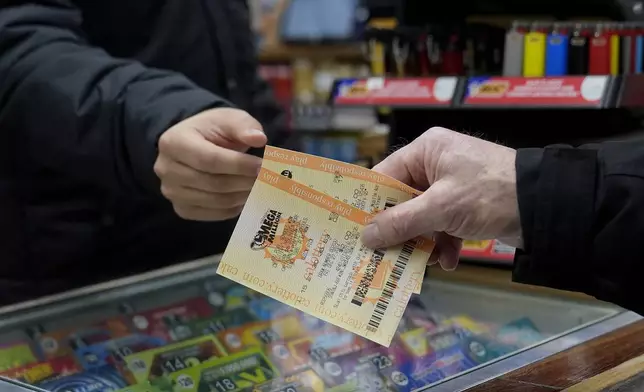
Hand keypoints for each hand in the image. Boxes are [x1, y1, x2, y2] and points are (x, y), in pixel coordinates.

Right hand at [154, 108, 266, 220]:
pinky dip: (234, 207)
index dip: (239, 165)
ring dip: (242, 195)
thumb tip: (259, 138)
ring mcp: (171, 192)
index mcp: (173, 142)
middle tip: (267, 178)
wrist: (196, 143)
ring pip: (215, 201)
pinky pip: (213, 214)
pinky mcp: (182, 209)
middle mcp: (166, 169)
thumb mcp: (228, 119)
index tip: (263, 166)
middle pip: (213, 183)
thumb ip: (243, 126)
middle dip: (244, 181)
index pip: (210, 159)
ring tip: (259, 185)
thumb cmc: (214, 130)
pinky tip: (244, 195)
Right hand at [361, 127, 520, 269]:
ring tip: (418, 263)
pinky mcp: (468, 205)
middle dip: (397, 229)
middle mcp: (436, 164)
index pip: (385, 175)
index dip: (370, 203)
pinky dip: (444, 243)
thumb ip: (401, 223)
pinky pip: (445, 225)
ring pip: (423, 217)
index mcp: (427, 151)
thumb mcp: (441, 208)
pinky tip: (448, 261)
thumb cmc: (488, 194)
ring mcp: (453, 186)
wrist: (547, 206)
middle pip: (403, 200)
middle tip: (380, 254)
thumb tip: (366, 236)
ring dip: (422, 241)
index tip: (354, 229)